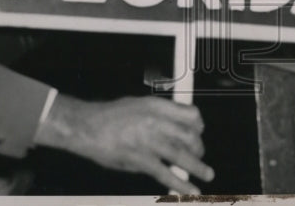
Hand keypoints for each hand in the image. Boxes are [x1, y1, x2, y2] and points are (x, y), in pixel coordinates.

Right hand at [35, 94, 212, 194]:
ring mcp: (149, 141)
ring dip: (197, 166)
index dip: (198, 125)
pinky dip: (179, 184)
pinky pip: (165, 174)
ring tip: (207, 174)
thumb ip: (160, 113)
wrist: (87, 127)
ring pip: (181, 155)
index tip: (199, 132)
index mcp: (157, 106)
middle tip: (200, 154)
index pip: (190, 115)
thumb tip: (177, 124)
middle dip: (198, 147)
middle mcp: (156, 121)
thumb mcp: (139, 104)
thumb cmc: (110, 116)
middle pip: (189, 136)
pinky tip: (189, 190)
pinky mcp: (140, 160)